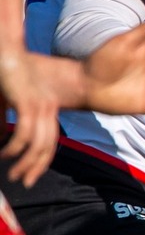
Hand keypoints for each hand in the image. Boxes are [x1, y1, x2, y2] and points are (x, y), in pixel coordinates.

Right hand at [0, 45, 59, 184]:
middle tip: (24, 182)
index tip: (30, 174)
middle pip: (48, 146)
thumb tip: (2, 137)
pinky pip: (25, 134)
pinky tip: (4, 154)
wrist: (5, 52)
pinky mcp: (28, 103)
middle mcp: (48, 108)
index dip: (42, 160)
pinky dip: (14, 148)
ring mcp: (41, 106)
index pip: (50, 140)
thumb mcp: (4, 102)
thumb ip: (3, 120)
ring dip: (24, 162)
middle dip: (36, 167)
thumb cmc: (2, 75)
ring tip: (11, 173)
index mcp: (46, 107)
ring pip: (38, 144)